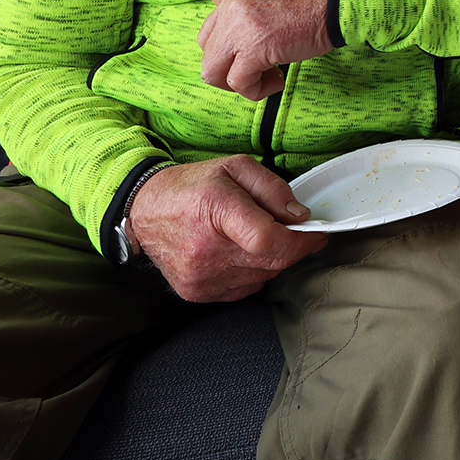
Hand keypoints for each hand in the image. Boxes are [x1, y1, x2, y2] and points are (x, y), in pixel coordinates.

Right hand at [127, 155, 326, 301]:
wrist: (144, 211)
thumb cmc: (190, 186)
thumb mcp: (235, 167)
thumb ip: (272, 189)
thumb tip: (299, 216)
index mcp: (216, 210)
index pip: (269, 239)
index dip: (301, 240)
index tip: (315, 233)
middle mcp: (206, 249)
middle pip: (272, 260)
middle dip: (293, 247)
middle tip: (294, 231)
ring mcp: (200, 276)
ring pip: (263, 275)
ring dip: (272, 258)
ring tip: (257, 236)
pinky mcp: (197, 292)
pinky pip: (245, 287)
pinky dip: (253, 271)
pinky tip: (239, 252)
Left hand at [198, 0, 334, 99]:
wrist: (336, 0)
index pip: (206, 34)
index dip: (225, 54)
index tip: (249, 58)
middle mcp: (231, 12)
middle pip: (207, 58)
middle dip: (229, 74)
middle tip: (258, 73)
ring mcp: (240, 31)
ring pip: (214, 74)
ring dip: (240, 84)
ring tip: (270, 76)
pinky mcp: (255, 50)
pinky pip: (240, 84)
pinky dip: (257, 90)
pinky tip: (279, 79)